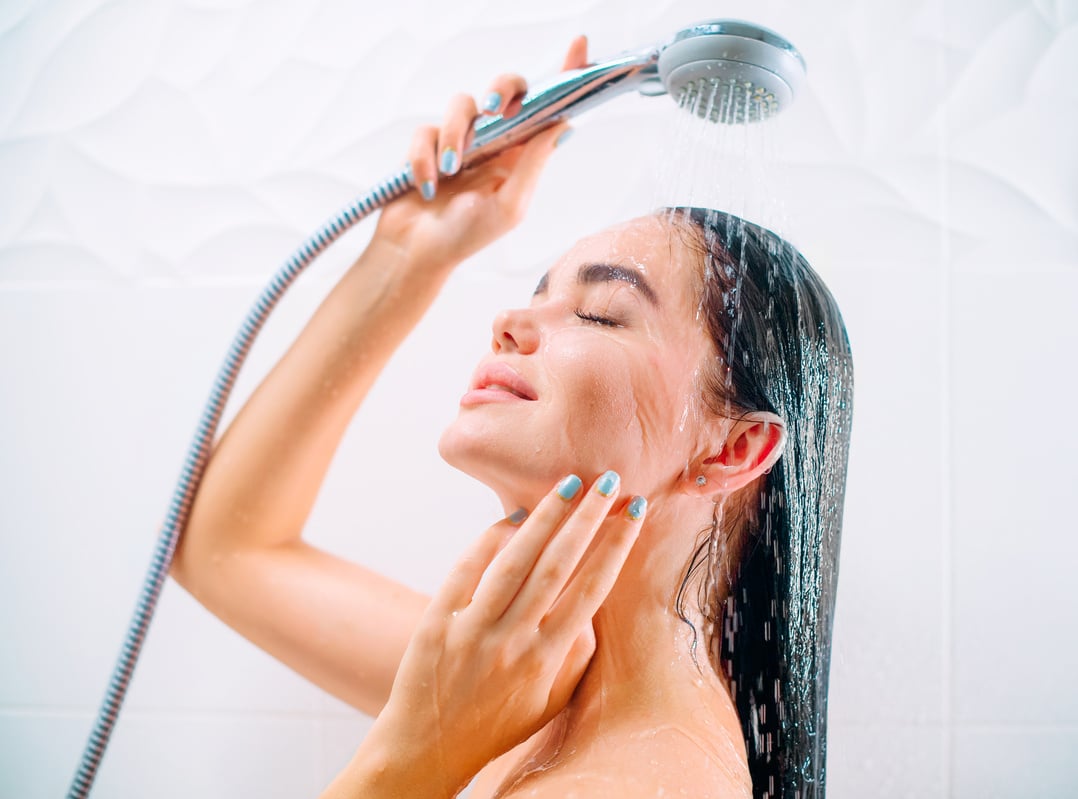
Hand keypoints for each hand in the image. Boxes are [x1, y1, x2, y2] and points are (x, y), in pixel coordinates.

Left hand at [342, 471, 646, 797]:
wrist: (429, 746)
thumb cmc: (499, 722)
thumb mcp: (553, 699)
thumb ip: (578, 652)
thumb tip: (592, 597)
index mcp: (547, 659)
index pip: (591, 589)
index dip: (616, 546)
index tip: (634, 511)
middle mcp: (513, 641)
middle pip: (557, 565)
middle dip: (588, 519)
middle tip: (609, 480)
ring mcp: (472, 629)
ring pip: (514, 560)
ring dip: (545, 517)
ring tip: (568, 484)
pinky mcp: (437, 620)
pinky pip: (467, 569)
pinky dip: (489, 539)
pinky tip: (511, 517)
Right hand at [372, 36, 589, 270]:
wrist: (417, 253)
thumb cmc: (466, 236)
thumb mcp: (510, 206)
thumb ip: (533, 163)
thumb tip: (561, 123)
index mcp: (521, 155)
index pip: (546, 108)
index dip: (564, 76)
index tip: (580, 46)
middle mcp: (493, 141)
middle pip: (505, 88)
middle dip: (501, 90)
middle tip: (494, 111)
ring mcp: (459, 139)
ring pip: (461, 104)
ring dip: (454, 136)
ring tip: (451, 172)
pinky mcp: (426, 143)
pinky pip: (425, 131)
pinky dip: (423, 159)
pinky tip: (426, 185)